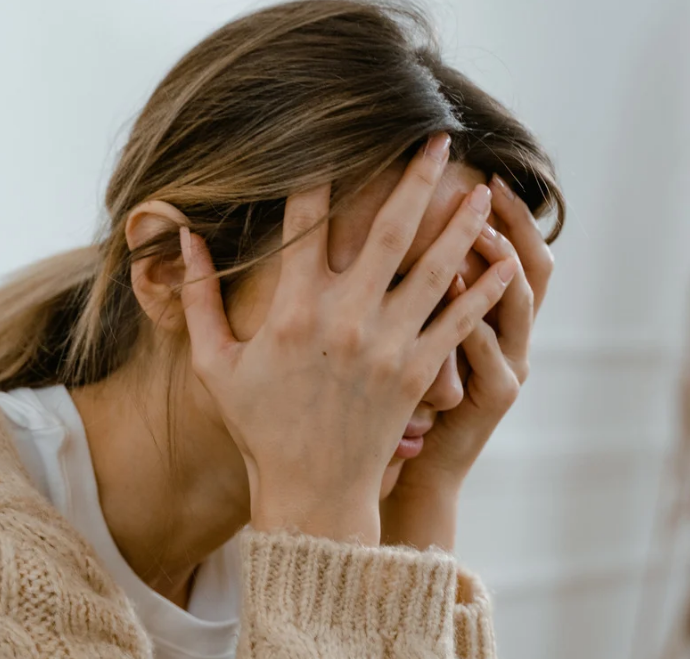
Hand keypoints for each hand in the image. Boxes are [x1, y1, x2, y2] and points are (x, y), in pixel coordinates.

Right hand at [178, 135, 517, 544]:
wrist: (311, 491)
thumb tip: (184, 239)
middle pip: (389, 229)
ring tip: (482, 188)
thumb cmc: (260, 426)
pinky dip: (485, 291)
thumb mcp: (214, 364)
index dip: (320, 173)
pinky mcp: (418, 373)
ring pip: (435, 268)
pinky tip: (505, 262)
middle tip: (438, 138)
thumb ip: (197, 299)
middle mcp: (346, 317)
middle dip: (416, 178)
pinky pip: (459, 322)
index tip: (334, 137)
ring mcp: (388, 344)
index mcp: (293, 309)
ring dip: (461, 223)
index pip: (307, 221)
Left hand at [381, 174, 554, 549]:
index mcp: (491, 317)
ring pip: (517, 304)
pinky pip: (490, 352)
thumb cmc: (403, 402)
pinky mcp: (494, 397)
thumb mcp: (417, 340)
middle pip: (531, 265)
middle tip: (486, 184)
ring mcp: (508, 365)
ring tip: (475, 228)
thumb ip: (415, 291)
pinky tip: (453, 289)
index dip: (507, 213)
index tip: (481, 172)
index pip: (510, 251)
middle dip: (513, 223)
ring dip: (498, 263)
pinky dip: (475, 319)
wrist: (412, 468)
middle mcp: (511, 336)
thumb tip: (392, 230)